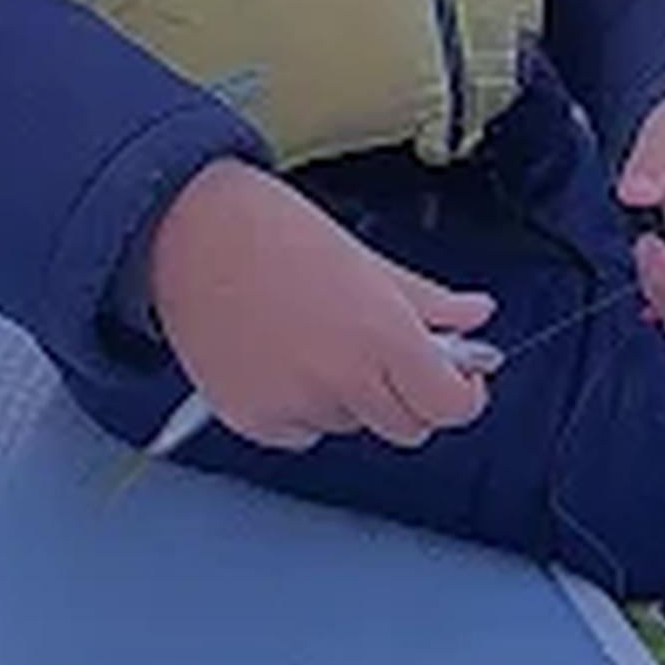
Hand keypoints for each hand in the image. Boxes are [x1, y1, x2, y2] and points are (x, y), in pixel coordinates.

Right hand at [143, 158, 494, 449]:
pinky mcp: (251, 420)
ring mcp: (295, 405)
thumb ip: (429, 301)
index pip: (452, 407)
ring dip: (350, 397)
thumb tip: (477, 315)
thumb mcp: (369, 261)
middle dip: (410, 396)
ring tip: (315, 337)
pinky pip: (301, 433)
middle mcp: (344, 380)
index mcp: (384, 337)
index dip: (462, 394)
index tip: (458, 377)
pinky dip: (302, 408)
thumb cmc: (275, 233)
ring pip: (352, 425)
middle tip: (387, 353)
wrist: (188, 232)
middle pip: (409, 428)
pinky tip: (281, 358)